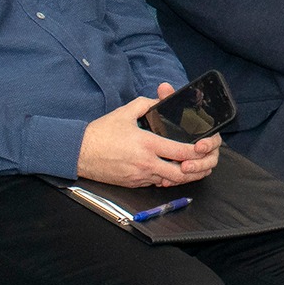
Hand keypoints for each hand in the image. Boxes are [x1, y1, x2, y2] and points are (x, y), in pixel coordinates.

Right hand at [77, 84, 221, 186]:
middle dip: (196, 169)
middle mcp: (146, 163)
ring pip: (169, 181)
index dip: (197, 151)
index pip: (180, 151)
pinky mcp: (134, 184)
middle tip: (204, 162)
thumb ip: (146, 104)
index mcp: (147, 144)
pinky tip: (171, 172)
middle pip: (180, 173)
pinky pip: (155, 183)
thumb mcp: (125, 112)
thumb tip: (161, 100)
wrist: (79, 153)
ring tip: (192, 168)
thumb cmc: (101, 133)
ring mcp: (140, 176)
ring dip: (182, 176)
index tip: (204, 147)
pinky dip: (166, 179)